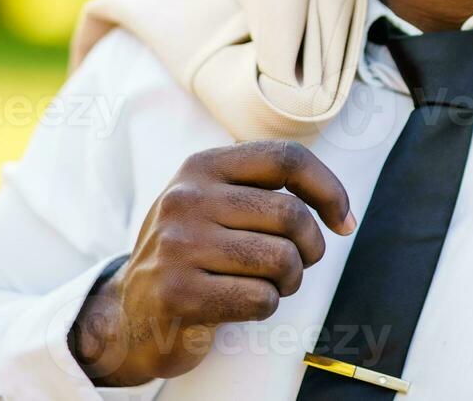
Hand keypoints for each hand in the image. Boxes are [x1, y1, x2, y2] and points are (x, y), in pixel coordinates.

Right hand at [71, 140, 354, 385]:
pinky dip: (266, 306)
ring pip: (282, 259)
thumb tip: (341, 211)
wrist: (130, 314)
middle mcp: (186, 198)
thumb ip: (264, 190)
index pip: (286, 158)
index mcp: (202, 166)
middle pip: (292, 214)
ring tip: (268, 284)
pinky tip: (241, 304)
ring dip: (289, 281)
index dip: (328, 188)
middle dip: (311, 248)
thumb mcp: (214, 203)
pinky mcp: (178, 293)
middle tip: (297, 264)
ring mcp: (178, 245)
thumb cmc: (193, 255)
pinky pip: (261, 298)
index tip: (343, 220)